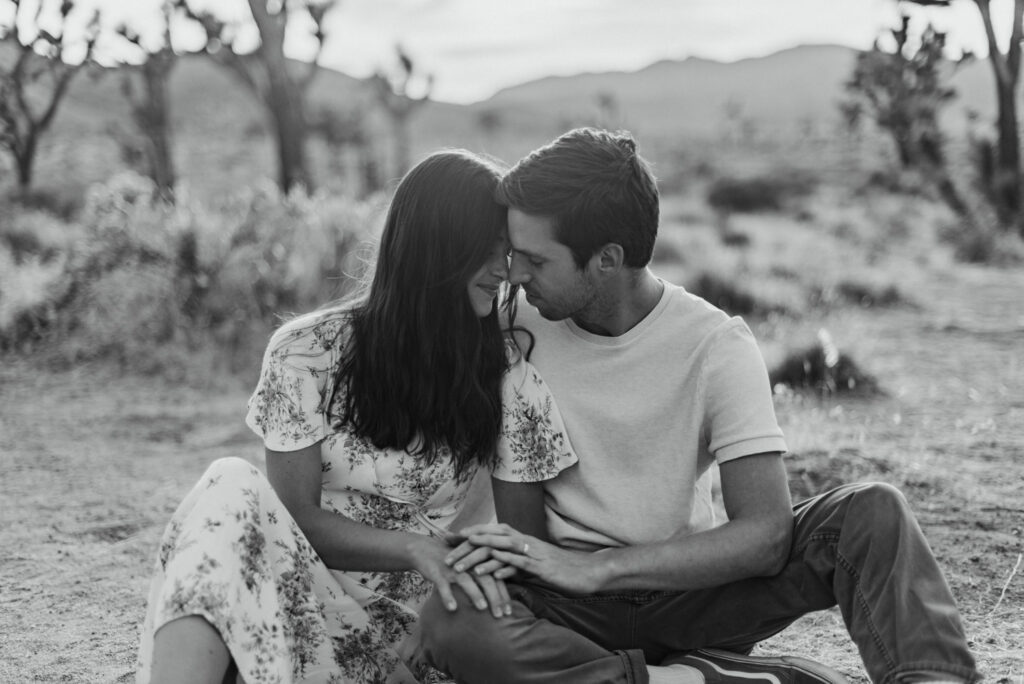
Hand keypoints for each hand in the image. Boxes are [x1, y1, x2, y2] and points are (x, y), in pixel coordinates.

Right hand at [405, 535, 510, 617]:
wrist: (424, 549)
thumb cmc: (452, 562)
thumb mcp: (469, 566)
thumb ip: (484, 577)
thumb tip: (500, 600)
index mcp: (478, 561)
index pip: (495, 578)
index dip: (503, 595)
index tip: (509, 612)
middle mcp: (468, 563)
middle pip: (485, 579)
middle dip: (494, 597)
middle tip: (500, 615)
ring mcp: (452, 567)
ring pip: (466, 580)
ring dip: (475, 594)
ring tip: (482, 608)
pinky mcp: (437, 571)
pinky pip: (443, 585)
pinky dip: (448, 596)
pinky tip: (452, 608)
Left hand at [449, 523, 604, 594]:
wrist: (589, 571)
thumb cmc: (563, 570)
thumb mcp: (536, 566)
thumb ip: (517, 565)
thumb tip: (498, 570)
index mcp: (524, 540)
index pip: (493, 532)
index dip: (472, 533)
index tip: (452, 537)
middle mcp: (526, 542)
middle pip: (492, 536)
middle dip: (468, 542)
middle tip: (447, 548)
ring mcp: (534, 552)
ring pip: (502, 548)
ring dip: (480, 554)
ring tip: (460, 561)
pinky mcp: (542, 566)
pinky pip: (519, 564)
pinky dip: (503, 566)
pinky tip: (488, 571)